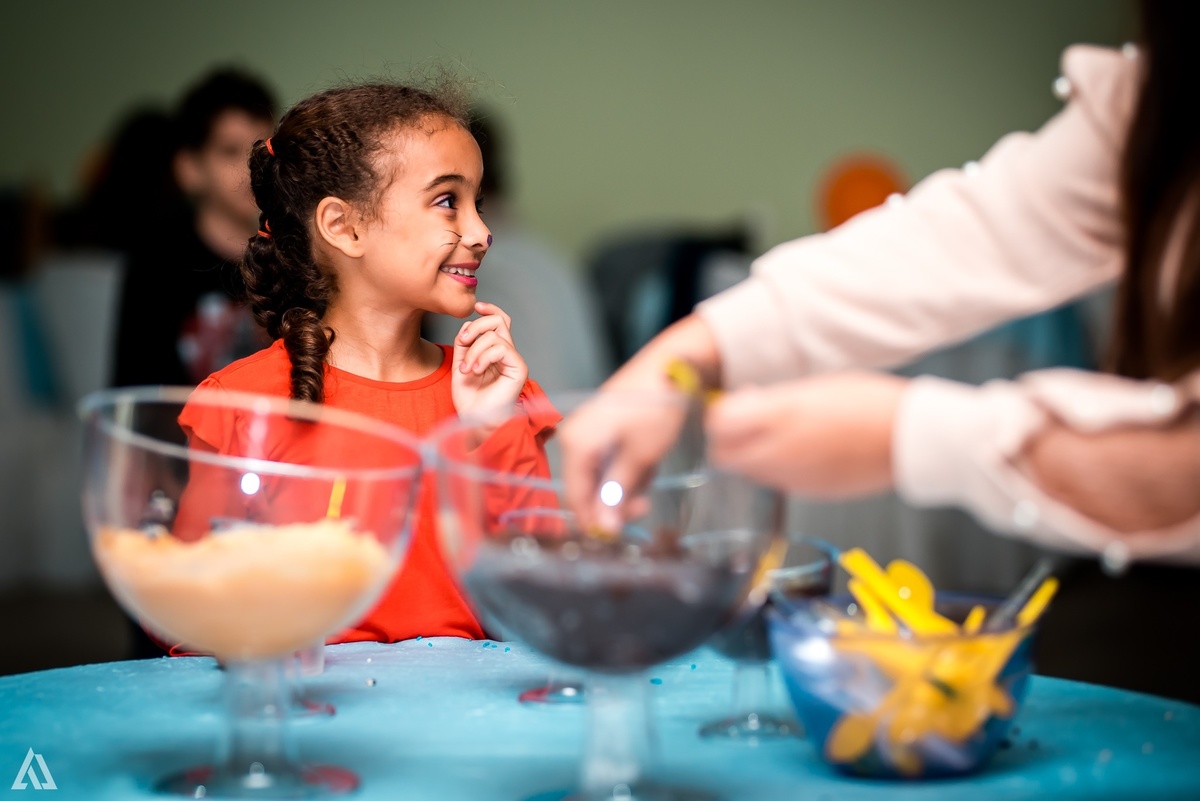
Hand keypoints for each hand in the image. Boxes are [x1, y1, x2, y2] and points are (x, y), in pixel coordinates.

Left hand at [451, 302, 527, 419]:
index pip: (499, 321)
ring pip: (496, 335)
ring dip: (474, 350)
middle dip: (476, 326)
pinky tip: (475, 370)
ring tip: (466, 369)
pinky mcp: (518, 369)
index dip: (490, 310)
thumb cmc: (469, 398)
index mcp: (495, 352)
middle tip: (463, 342)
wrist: (474, 419)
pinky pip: (501, 348)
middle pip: (499, 321)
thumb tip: (468, 324)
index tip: (477, 306)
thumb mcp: (460, 364)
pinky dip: (483, 357)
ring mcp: (514, 361)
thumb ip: (464, 344)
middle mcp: (507, 354)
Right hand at [559, 314, 720, 532]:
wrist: (672, 367)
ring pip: (600, 479)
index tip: (618, 535)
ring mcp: (588, 435)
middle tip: (644, 506)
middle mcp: (575, 439)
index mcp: (576, 444)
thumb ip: (619, 493)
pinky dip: (628, 470)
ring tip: (649, 476)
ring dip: (625, 487)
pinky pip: (609, 464)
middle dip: (614, 503)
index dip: (594, 521)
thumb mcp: (640, 457)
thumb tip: (604, 529)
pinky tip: (647, 463)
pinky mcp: (603, 432)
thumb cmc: (655, 409)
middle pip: (586, 489)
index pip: (575, 497)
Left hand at [706, 372, 905, 497]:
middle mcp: (781, 451)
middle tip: (743, 425)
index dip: (718, 416)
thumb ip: (771, 401)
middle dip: (726, 441)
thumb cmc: (870, 403)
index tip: (728, 408)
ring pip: (748, 473)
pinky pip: (777, 483)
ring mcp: (795, 477)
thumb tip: (741, 404)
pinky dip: (776, 470)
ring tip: (776, 436)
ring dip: (750, 456)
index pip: (718, 425)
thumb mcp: (813, 388)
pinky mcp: (810, 493)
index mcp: (782, 416)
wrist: (911, 438)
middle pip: (723, 456)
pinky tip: (799, 452)